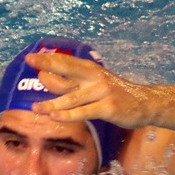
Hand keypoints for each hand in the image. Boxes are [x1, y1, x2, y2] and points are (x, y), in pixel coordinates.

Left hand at [25, 52, 156, 129]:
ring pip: (71, 98)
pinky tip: (54, 116)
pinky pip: (83, 112)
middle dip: (48, 65)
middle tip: (30, 61)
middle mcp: (95, 77)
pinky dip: (68, 115)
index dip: (48, 59)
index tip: (30, 58)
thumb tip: (44, 78)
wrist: (144, 104)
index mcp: (90, 69)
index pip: (66, 62)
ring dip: (52, 104)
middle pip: (67, 70)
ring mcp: (101, 92)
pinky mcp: (107, 108)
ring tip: (35, 108)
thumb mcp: (93, 84)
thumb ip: (72, 83)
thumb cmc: (113, 95)